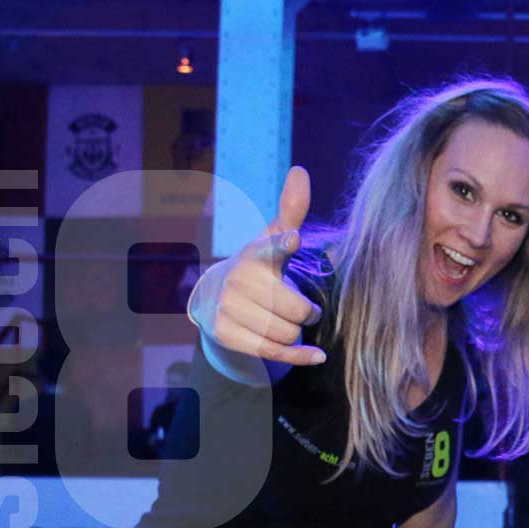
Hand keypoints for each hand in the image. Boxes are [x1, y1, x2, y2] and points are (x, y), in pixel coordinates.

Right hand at [187, 165, 326, 365]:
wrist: (212, 300)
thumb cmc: (255, 267)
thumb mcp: (271, 239)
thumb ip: (291, 210)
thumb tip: (300, 171)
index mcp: (254, 254)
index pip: (271, 248)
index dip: (282, 244)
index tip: (293, 239)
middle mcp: (238, 280)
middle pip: (296, 309)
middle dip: (306, 312)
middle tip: (300, 307)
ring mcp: (228, 309)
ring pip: (287, 332)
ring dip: (297, 332)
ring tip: (288, 321)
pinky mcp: (226, 335)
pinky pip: (273, 352)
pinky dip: (300, 356)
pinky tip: (316, 356)